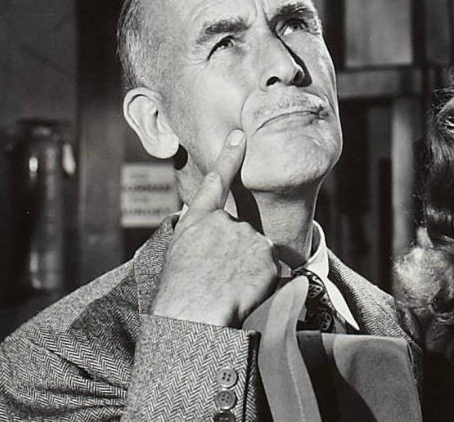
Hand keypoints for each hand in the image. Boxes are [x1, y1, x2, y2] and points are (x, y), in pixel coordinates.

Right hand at [150, 130, 278, 326]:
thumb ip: (201, 241)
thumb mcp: (179, 258)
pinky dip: (267, 284)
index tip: (239, 136)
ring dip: (252, 272)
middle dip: (240, 258)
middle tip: (221, 282)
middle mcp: (224, 222)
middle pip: (244, 235)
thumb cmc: (177, 298)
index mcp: (197, 222)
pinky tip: (246, 295)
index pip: (215, 182)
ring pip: (260, 254)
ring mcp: (247, 235)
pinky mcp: (267, 254)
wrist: (191, 317)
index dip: (229, 157)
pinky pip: (275, 271)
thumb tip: (215, 243)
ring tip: (230, 292)